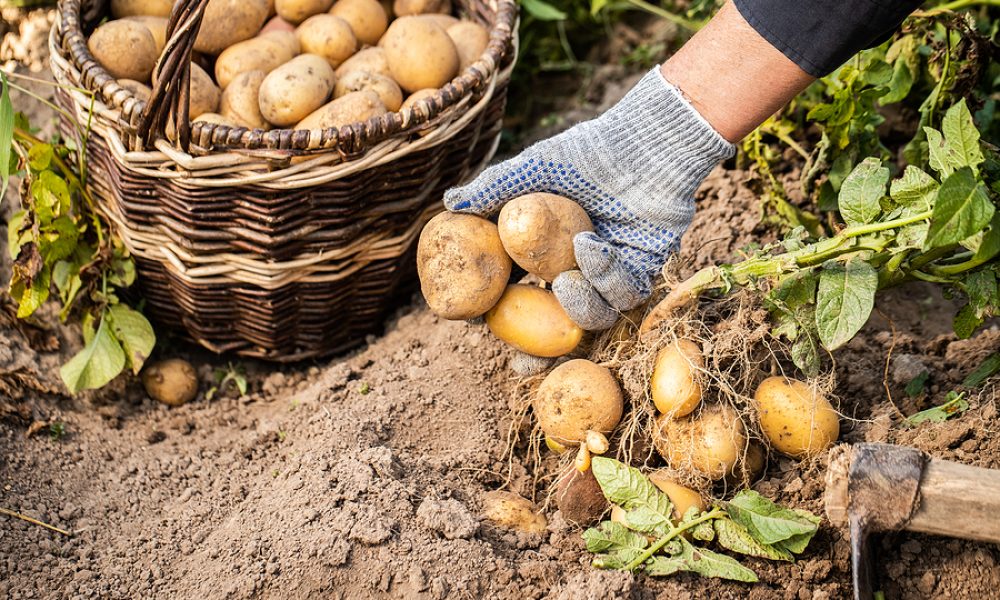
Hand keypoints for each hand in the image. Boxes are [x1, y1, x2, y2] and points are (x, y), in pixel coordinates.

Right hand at [445, 67, 733, 329]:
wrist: (641, 142)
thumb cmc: (587, 152)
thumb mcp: (534, 169)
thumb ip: (495, 188)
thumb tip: (450, 203)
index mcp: (546, 250)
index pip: (516, 291)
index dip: (496, 313)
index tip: (476, 322)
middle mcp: (577, 267)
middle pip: (555, 320)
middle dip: (540, 349)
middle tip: (522, 360)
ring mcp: (610, 271)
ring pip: (593, 313)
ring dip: (578, 305)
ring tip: (564, 280)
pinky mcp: (643, 268)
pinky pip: (625, 293)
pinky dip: (604, 276)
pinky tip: (591, 245)